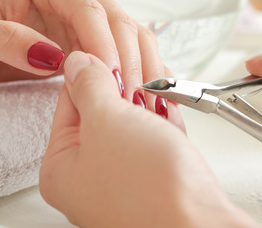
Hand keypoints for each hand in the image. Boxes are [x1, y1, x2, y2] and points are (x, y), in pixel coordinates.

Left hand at [0, 0, 182, 124]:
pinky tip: (144, 99)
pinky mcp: (89, 34)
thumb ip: (9, 41)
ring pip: (128, 36)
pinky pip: (120, 51)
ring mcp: (85, 9)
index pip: (88, 8)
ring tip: (140, 105)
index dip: (104, 45)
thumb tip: (54, 57)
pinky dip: (134, 72)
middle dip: (127, 60)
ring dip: (137, 68)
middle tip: (131, 101)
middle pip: (117, 20)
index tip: (111, 82)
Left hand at [39, 51, 254, 227]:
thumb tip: (78, 62)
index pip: (68, 101)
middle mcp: (86, 181)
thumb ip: (90, 84)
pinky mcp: (152, 187)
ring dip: (147, 106)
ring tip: (161, 95)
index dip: (92, 71)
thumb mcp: (109, 119)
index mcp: (59, 168)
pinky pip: (153, 145)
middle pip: (100, 113)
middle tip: (141, 77)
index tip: (111, 51)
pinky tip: (173, 115)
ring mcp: (120, 185)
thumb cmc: (151, 188)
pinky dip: (163, 127)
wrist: (201, 227)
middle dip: (125, 90)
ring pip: (130, 127)